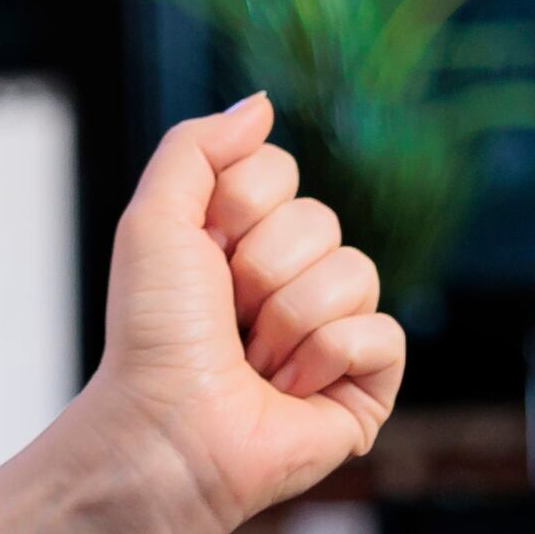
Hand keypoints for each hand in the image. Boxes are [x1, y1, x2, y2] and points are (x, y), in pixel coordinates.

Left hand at [77, 94, 405, 533]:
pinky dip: (328, 358)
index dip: (237, 209)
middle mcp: (292, 276)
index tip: (200, 255)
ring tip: (254, 362)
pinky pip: (382, 332)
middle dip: (260, 270)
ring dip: (289, 320)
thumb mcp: (154, 219)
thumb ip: (198, 146)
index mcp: (242, 236)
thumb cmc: (152, 333)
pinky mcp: (367, 382)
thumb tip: (262, 105)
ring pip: (355, 272)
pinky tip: (290, 389)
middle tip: (226, 318)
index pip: (278, 171)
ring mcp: (334, 329)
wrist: (166, 428)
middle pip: (321, 219)